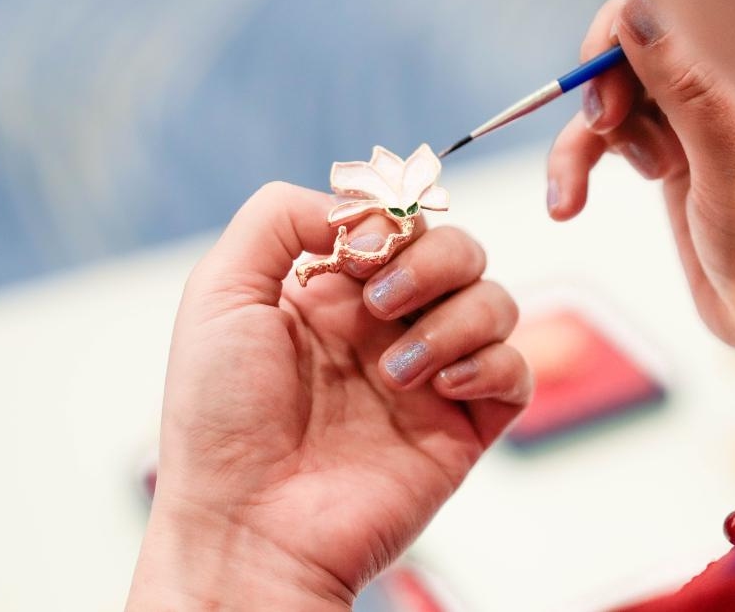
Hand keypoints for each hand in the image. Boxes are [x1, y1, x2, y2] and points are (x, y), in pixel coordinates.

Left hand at [126, 182, 530, 609]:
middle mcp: (385, 327)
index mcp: (333, 291)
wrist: (247, 526)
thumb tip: (358, 209)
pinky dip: (491, 364)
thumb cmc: (220, 417)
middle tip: (381, 303)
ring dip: (456, 319)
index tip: (361, 249)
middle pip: (459, 250)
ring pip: (495, 302)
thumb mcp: (219, 294)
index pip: (399, 222)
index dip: (393, 220)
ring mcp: (427, 375)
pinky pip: (515, 371)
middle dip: (432, 260)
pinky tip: (439, 389)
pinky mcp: (461, 427)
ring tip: (397, 372)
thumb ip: (277, 219)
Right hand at [546, 0, 734, 456]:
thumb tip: (637, 15)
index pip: (680, 12)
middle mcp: (727, 87)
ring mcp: (696, 121)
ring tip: (575, 196)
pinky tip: (566, 204)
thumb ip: (689, 91)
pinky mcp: (670, 154)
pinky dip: (579, 167)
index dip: (627, 39)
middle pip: (636, 49)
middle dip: (604, 90)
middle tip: (603, 130)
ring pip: (614, 99)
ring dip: (584, 144)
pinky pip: (610, 140)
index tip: (609, 100)